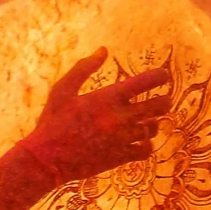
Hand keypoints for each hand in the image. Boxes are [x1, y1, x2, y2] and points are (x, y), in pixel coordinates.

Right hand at [17, 49, 171, 183]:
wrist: (46, 159)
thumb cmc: (52, 121)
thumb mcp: (63, 89)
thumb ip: (84, 67)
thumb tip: (103, 50)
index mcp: (109, 97)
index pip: (147, 81)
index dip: (160, 76)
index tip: (163, 76)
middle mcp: (121, 117)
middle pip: (160, 105)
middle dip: (164, 100)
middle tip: (162, 100)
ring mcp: (122, 138)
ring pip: (154, 127)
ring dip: (153, 122)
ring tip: (146, 120)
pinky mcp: (120, 157)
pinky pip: (146, 149)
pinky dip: (146, 144)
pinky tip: (139, 141)